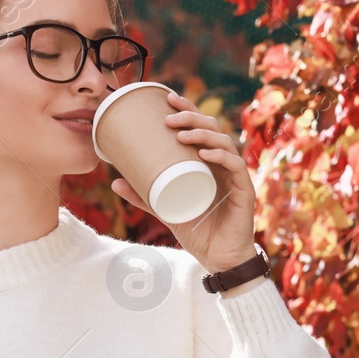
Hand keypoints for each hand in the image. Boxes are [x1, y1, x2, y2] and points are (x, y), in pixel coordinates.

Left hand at [110, 90, 259, 273]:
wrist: (218, 259)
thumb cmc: (196, 231)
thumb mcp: (164, 209)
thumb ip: (142, 195)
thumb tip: (113, 181)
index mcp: (209, 162)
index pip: (201, 127)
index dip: (188, 109)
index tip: (168, 98)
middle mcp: (224, 164)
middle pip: (213, 129)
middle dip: (192, 117)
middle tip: (169, 117)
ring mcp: (235, 176)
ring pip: (224, 143)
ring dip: (203, 134)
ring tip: (181, 134)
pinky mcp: (245, 191)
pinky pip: (236, 167)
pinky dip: (221, 157)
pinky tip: (205, 153)